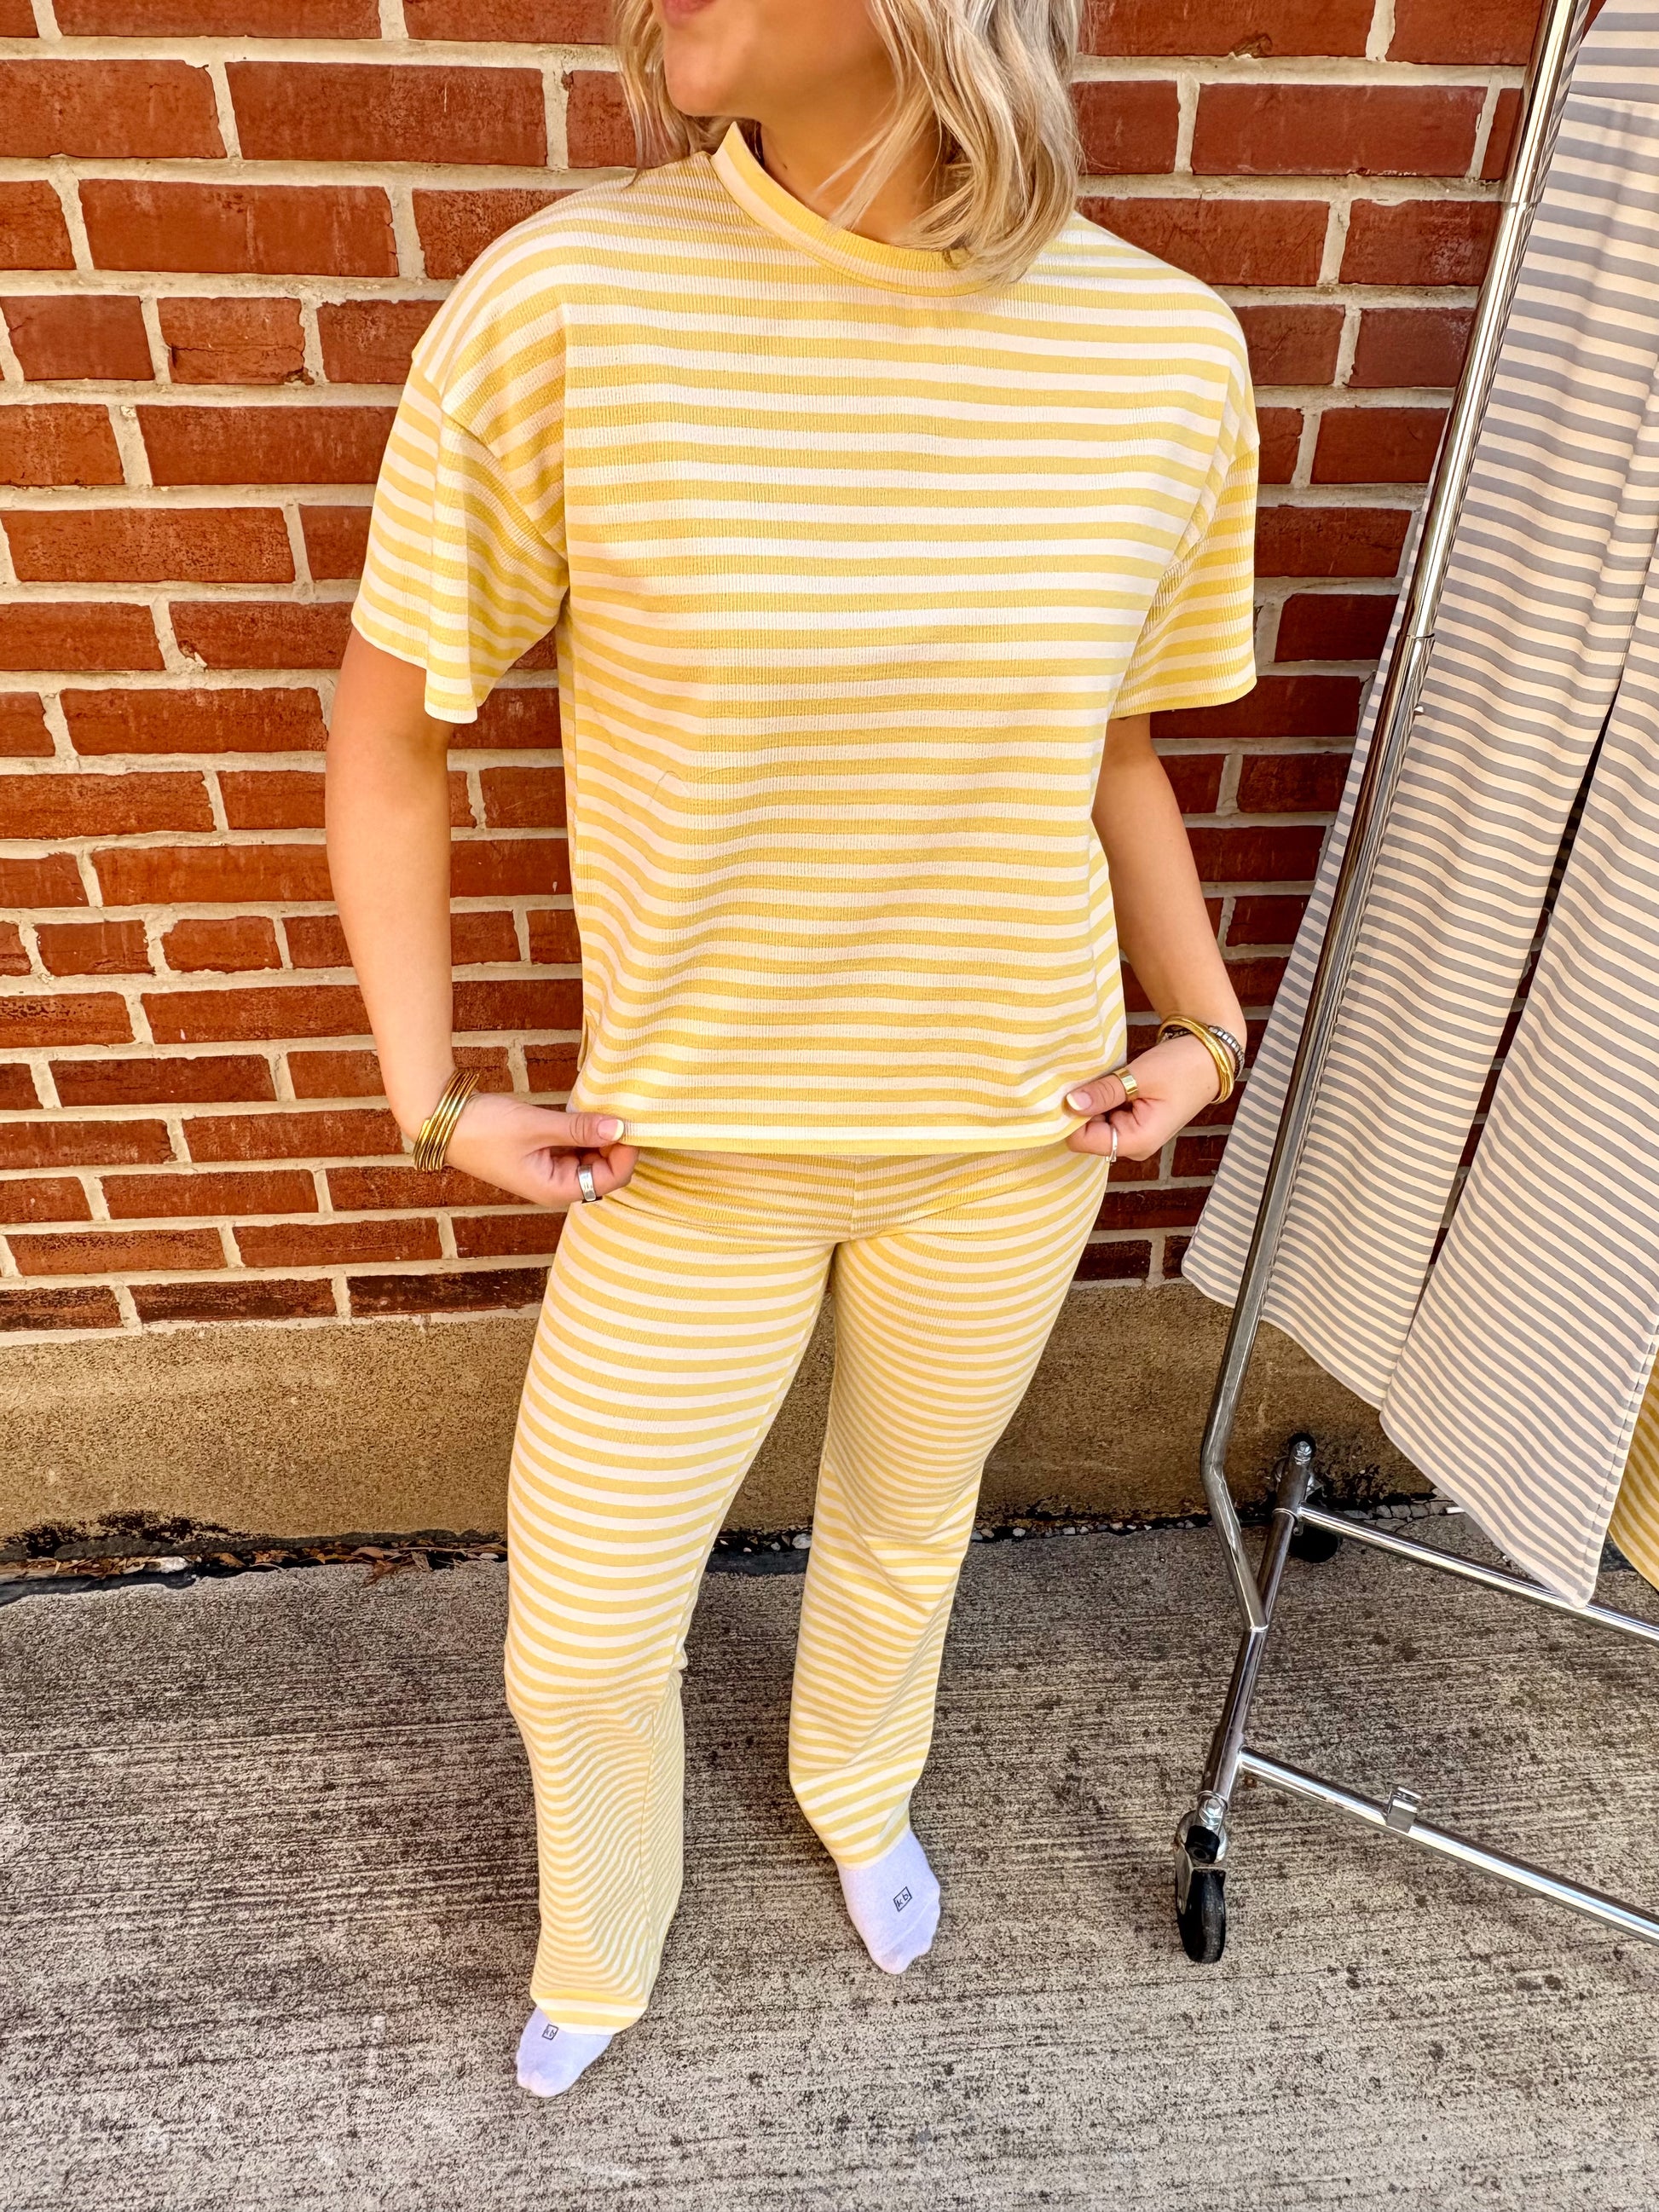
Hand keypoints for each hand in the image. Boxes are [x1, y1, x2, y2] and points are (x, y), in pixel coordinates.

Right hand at [441, 1089, 638, 1207]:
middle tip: (620, 1111)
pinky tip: (585, 1113)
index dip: (626, 1153)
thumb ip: (580, 1129)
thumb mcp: (536, 1126)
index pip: (611, 1180)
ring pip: (590, 1159)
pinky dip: (583, 1133)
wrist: (442, 1121)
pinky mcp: (541, 1156)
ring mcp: (548, 1172)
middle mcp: (555, 1187)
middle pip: (604, 1171)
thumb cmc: (484, 1128)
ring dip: (600, 1137)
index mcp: (555, 1190)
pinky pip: (573, 1149)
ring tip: (604, 1109)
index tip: (631, 1122)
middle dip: (615, 1145)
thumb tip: (620, 1127)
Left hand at [1063, 1033, 1225, 1162]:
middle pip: (1086, 1136)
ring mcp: (1133, 1136)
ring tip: (1099, 1079)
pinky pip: (1104, 1117)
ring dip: (1090, 1103)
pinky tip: (1106, 1083)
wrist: (1209, 1059)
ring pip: (1093, 1125)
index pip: (1083, 1141)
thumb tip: (1070, 1104)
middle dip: (1080, 1110)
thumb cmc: (1182, 1067)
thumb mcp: (1140, 1075)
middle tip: (1083, 1079)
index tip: (1065, 1091)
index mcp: (1138, 1141)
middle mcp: (1133, 1146)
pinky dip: (1100, 1101)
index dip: (1070, 1118)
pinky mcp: (1132, 1124)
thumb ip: (1104, 1092)